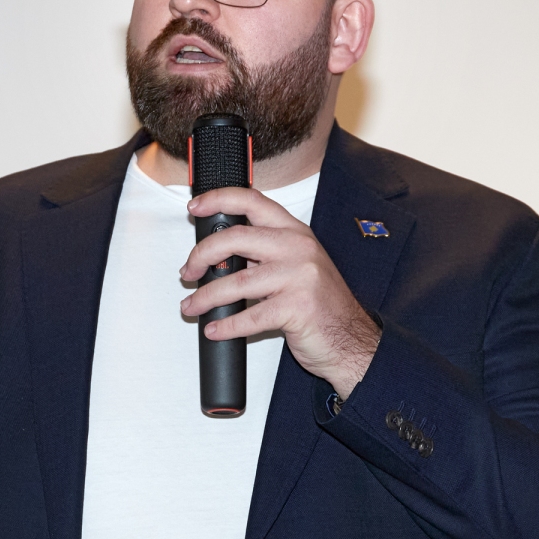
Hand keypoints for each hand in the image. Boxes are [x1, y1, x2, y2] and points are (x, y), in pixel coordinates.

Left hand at [180, 186, 381, 398]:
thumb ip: (262, 255)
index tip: (195, 207)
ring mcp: (300, 276)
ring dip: (206, 296)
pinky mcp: (297, 307)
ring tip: (191, 307)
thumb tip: (215, 256)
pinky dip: (226, 324)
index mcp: (294, 232)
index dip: (218, 199)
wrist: (350, 339)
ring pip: (237, 280)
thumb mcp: (295, 267)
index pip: (252, 201)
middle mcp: (298, 248)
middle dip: (201, 255)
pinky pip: (250, 316)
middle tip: (188, 272)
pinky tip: (214, 328)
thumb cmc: (319, 305)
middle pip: (235, 237)